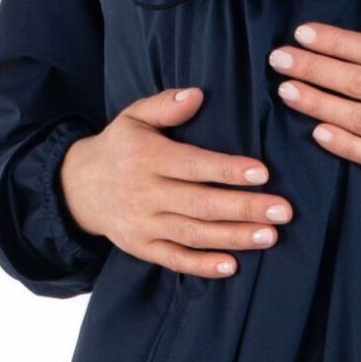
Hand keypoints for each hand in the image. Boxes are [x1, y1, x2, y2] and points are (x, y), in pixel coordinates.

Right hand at [59, 87, 292, 278]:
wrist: (77, 187)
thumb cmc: (119, 147)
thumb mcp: (133, 117)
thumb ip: (165, 105)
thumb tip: (198, 94)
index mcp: (148, 158)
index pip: (193, 165)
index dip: (228, 170)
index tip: (263, 172)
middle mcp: (145, 193)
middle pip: (201, 204)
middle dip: (244, 208)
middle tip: (283, 210)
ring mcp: (143, 224)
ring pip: (194, 234)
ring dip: (234, 238)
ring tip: (270, 236)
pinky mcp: (141, 247)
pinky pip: (174, 259)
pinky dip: (201, 265)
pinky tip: (231, 267)